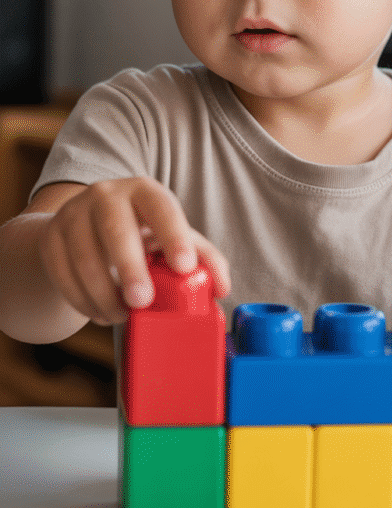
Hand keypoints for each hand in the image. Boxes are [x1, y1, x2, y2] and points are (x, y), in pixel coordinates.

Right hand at [39, 177, 230, 325]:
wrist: (86, 229)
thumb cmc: (142, 234)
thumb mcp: (172, 237)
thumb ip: (204, 258)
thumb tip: (223, 288)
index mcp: (143, 191)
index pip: (161, 207)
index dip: (174, 235)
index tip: (185, 267)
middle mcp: (106, 194)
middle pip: (116, 229)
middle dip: (130, 268)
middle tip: (143, 301)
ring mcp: (73, 214)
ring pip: (85, 257)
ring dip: (104, 294)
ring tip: (122, 317)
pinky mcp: (51, 238)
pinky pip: (63, 274)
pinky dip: (82, 300)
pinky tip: (100, 313)